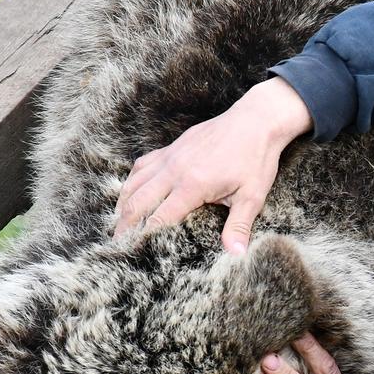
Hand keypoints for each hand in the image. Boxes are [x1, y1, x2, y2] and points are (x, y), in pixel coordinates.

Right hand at [114, 76, 312, 252]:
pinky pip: (143, 164)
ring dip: (124, 203)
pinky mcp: (172, 147)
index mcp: (193, 185)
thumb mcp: (252, 196)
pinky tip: (130, 191)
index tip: (132, 251)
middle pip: (139, 201)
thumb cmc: (256, 158)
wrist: (256, 120)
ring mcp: (171, 156)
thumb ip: (239, 226)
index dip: (143, 235)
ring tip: (117, 222)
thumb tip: (236, 254)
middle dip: (125, 224)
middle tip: (116, 243)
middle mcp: (175, 169)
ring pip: (135, 181)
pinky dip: (132, 180)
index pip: (159, 217)